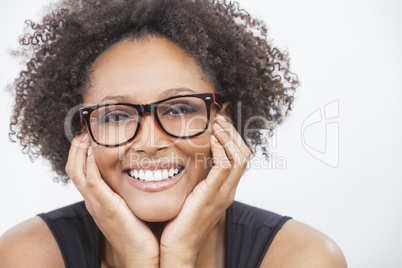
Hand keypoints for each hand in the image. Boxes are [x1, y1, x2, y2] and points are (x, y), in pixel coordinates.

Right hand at [65, 134, 158, 267]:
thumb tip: (147, 172)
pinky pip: (91, 181)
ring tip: (87, 132)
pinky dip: (90, 163)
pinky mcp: (105, 208)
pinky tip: (97, 149)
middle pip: (74, 167)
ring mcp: (97, 205)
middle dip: (78, 145)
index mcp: (99, 200)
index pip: (83, 170)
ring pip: (77, 170)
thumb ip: (132, 190)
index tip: (92, 133)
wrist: (142, 258)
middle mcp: (94, 201)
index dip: (83, 151)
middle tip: (86, 128)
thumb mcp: (133, 207)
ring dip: (81, 149)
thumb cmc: (142, 233)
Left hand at [159, 115, 250, 266]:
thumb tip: (187, 163)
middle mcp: (228, 191)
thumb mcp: (190, 197)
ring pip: (239, 158)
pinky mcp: (212, 196)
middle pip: (244, 156)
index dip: (233, 140)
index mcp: (225, 191)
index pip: (239, 159)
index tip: (220, 126)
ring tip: (217, 125)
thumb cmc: (180, 223)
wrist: (178, 248)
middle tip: (220, 120)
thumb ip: (195, 181)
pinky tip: (212, 139)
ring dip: (229, 138)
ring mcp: (223, 194)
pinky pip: (224, 167)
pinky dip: (221, 150)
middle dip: (233, 134)